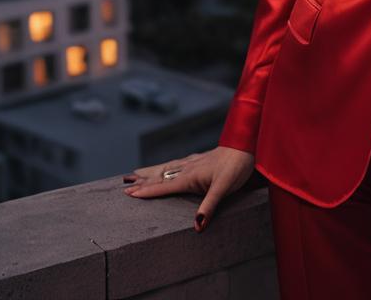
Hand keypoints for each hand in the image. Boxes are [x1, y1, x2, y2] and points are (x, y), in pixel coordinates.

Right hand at [121, 146, 255, 231]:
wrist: (247, 145)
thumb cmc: (237, 166)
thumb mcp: (224, 187)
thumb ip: (210, 206)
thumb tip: (197, 226)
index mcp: (190, 177)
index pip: (164, 186)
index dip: (146, 191)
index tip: (128, 194)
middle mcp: (189, 169)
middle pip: (161, 175)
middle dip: (143, 180)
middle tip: (124, 182)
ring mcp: (194, 162)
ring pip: (167, 167)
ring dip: (151, 171)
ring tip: (136, 172)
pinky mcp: (201, 159)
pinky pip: (178, 163)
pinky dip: (167, 165)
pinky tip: (169, 164)